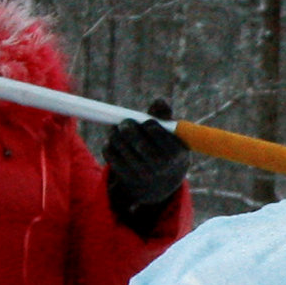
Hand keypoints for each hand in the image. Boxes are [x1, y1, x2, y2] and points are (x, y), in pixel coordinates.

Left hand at [101, 103, 189, 230]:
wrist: (160, 182)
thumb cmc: (165, 147)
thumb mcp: (171, 134)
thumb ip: (165, 115)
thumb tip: (159, 102)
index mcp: (175, 153)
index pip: (157, 134)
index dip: (148, 125)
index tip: (146, 123)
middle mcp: (159, 166)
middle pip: (138, 142)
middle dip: (128, 127)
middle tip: (125, 123)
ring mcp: (141, 173)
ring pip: (120, 146)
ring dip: (115, 134)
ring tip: (118, 130)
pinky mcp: (125, 176)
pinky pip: (110, 154)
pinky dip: (109, 145)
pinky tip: (115, 143)